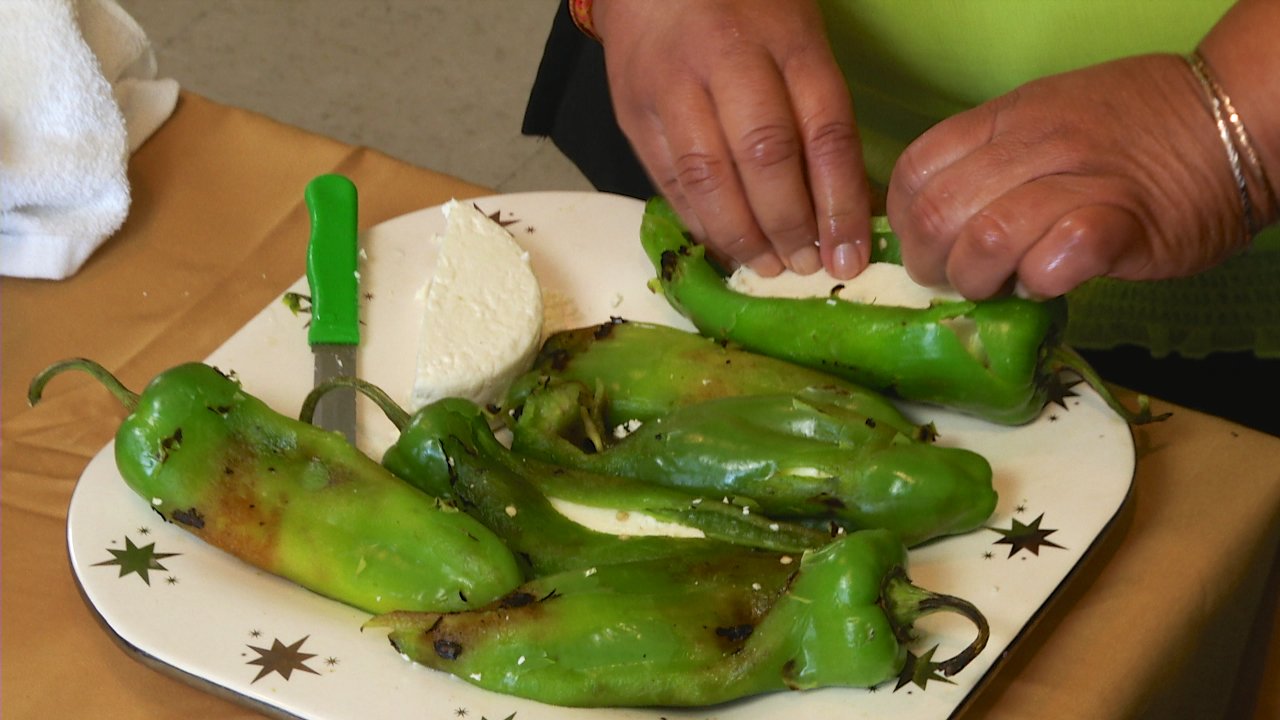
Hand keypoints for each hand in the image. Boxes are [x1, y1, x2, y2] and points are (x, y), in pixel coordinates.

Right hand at [593, 0, 871, 278]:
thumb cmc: (743, 10)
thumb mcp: (798, 38)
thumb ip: (820, 113)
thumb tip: (850, 205)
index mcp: (786, 39)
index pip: (824, 131)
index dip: (840, 204)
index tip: (850, 255)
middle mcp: (726, 59)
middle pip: (763, 157)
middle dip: (788, 225)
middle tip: (805, 267)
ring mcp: (671, 85)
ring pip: (707, 176)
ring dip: (740, 235)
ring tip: (765, 265)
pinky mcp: (633, 112)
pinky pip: (668, 180)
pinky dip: (699, 221)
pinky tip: (723, 243)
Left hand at [886, 54, 1251, 299]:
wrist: (1235, 116)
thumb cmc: (1135, 127)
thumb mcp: (1046, 119)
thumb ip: (990, 159)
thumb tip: (938, 218)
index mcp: (1004, 118)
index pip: (912, 173)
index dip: (904, 223)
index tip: (927, 247)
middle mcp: (1032, 144)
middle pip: (937, 216)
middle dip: (933, 266)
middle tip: (962, 281)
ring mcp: (1077, 181)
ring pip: (984, 240)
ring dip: (982, 281)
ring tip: (1006, 287)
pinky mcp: (1123, 224)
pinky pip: (1054, 262)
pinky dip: (1041, 286)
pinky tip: (1052, 284)